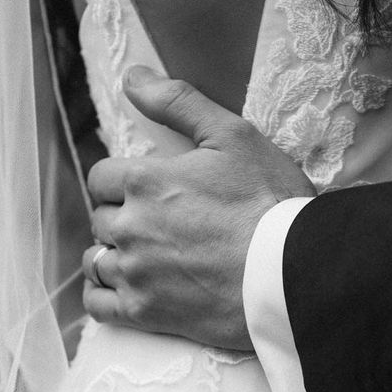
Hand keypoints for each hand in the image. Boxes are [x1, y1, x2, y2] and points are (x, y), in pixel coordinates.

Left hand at [82, 66, 315, 349]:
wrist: (294, 272)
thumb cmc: (269, 201)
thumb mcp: (232, 136)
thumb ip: (178, 102)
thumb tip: (132, 78)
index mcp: (145, 181)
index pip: (101, 177)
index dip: (118, 182)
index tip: (140, 190)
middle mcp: (130, 226)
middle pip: (99, 218)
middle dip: (119, 216)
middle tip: (152, 223)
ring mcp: (136, 273)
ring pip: (96, 261)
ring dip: (111, 254)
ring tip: (140, 256)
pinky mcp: (146, 313)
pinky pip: (98, 306)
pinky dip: (102, 295)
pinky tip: (121, 288)